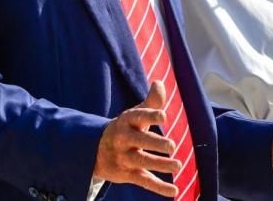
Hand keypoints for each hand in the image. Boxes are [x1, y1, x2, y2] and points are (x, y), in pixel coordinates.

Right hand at [92, 81, 181, 196]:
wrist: (94, 151)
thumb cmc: (125, 129)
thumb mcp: (134, 114)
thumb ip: (151, 102)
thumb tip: (159, 82)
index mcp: (127, 121)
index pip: (138, 116)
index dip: (151, 115)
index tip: (163, 116)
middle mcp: (124, 139)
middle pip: (140, 141)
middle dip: (155, 144)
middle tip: (172, 146)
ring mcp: (124, 158)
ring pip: (143, 162)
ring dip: (160, 165)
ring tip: (178, 165)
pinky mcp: (127, 174)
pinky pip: (144, 181)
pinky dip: (159, 188)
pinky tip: (174, 191)